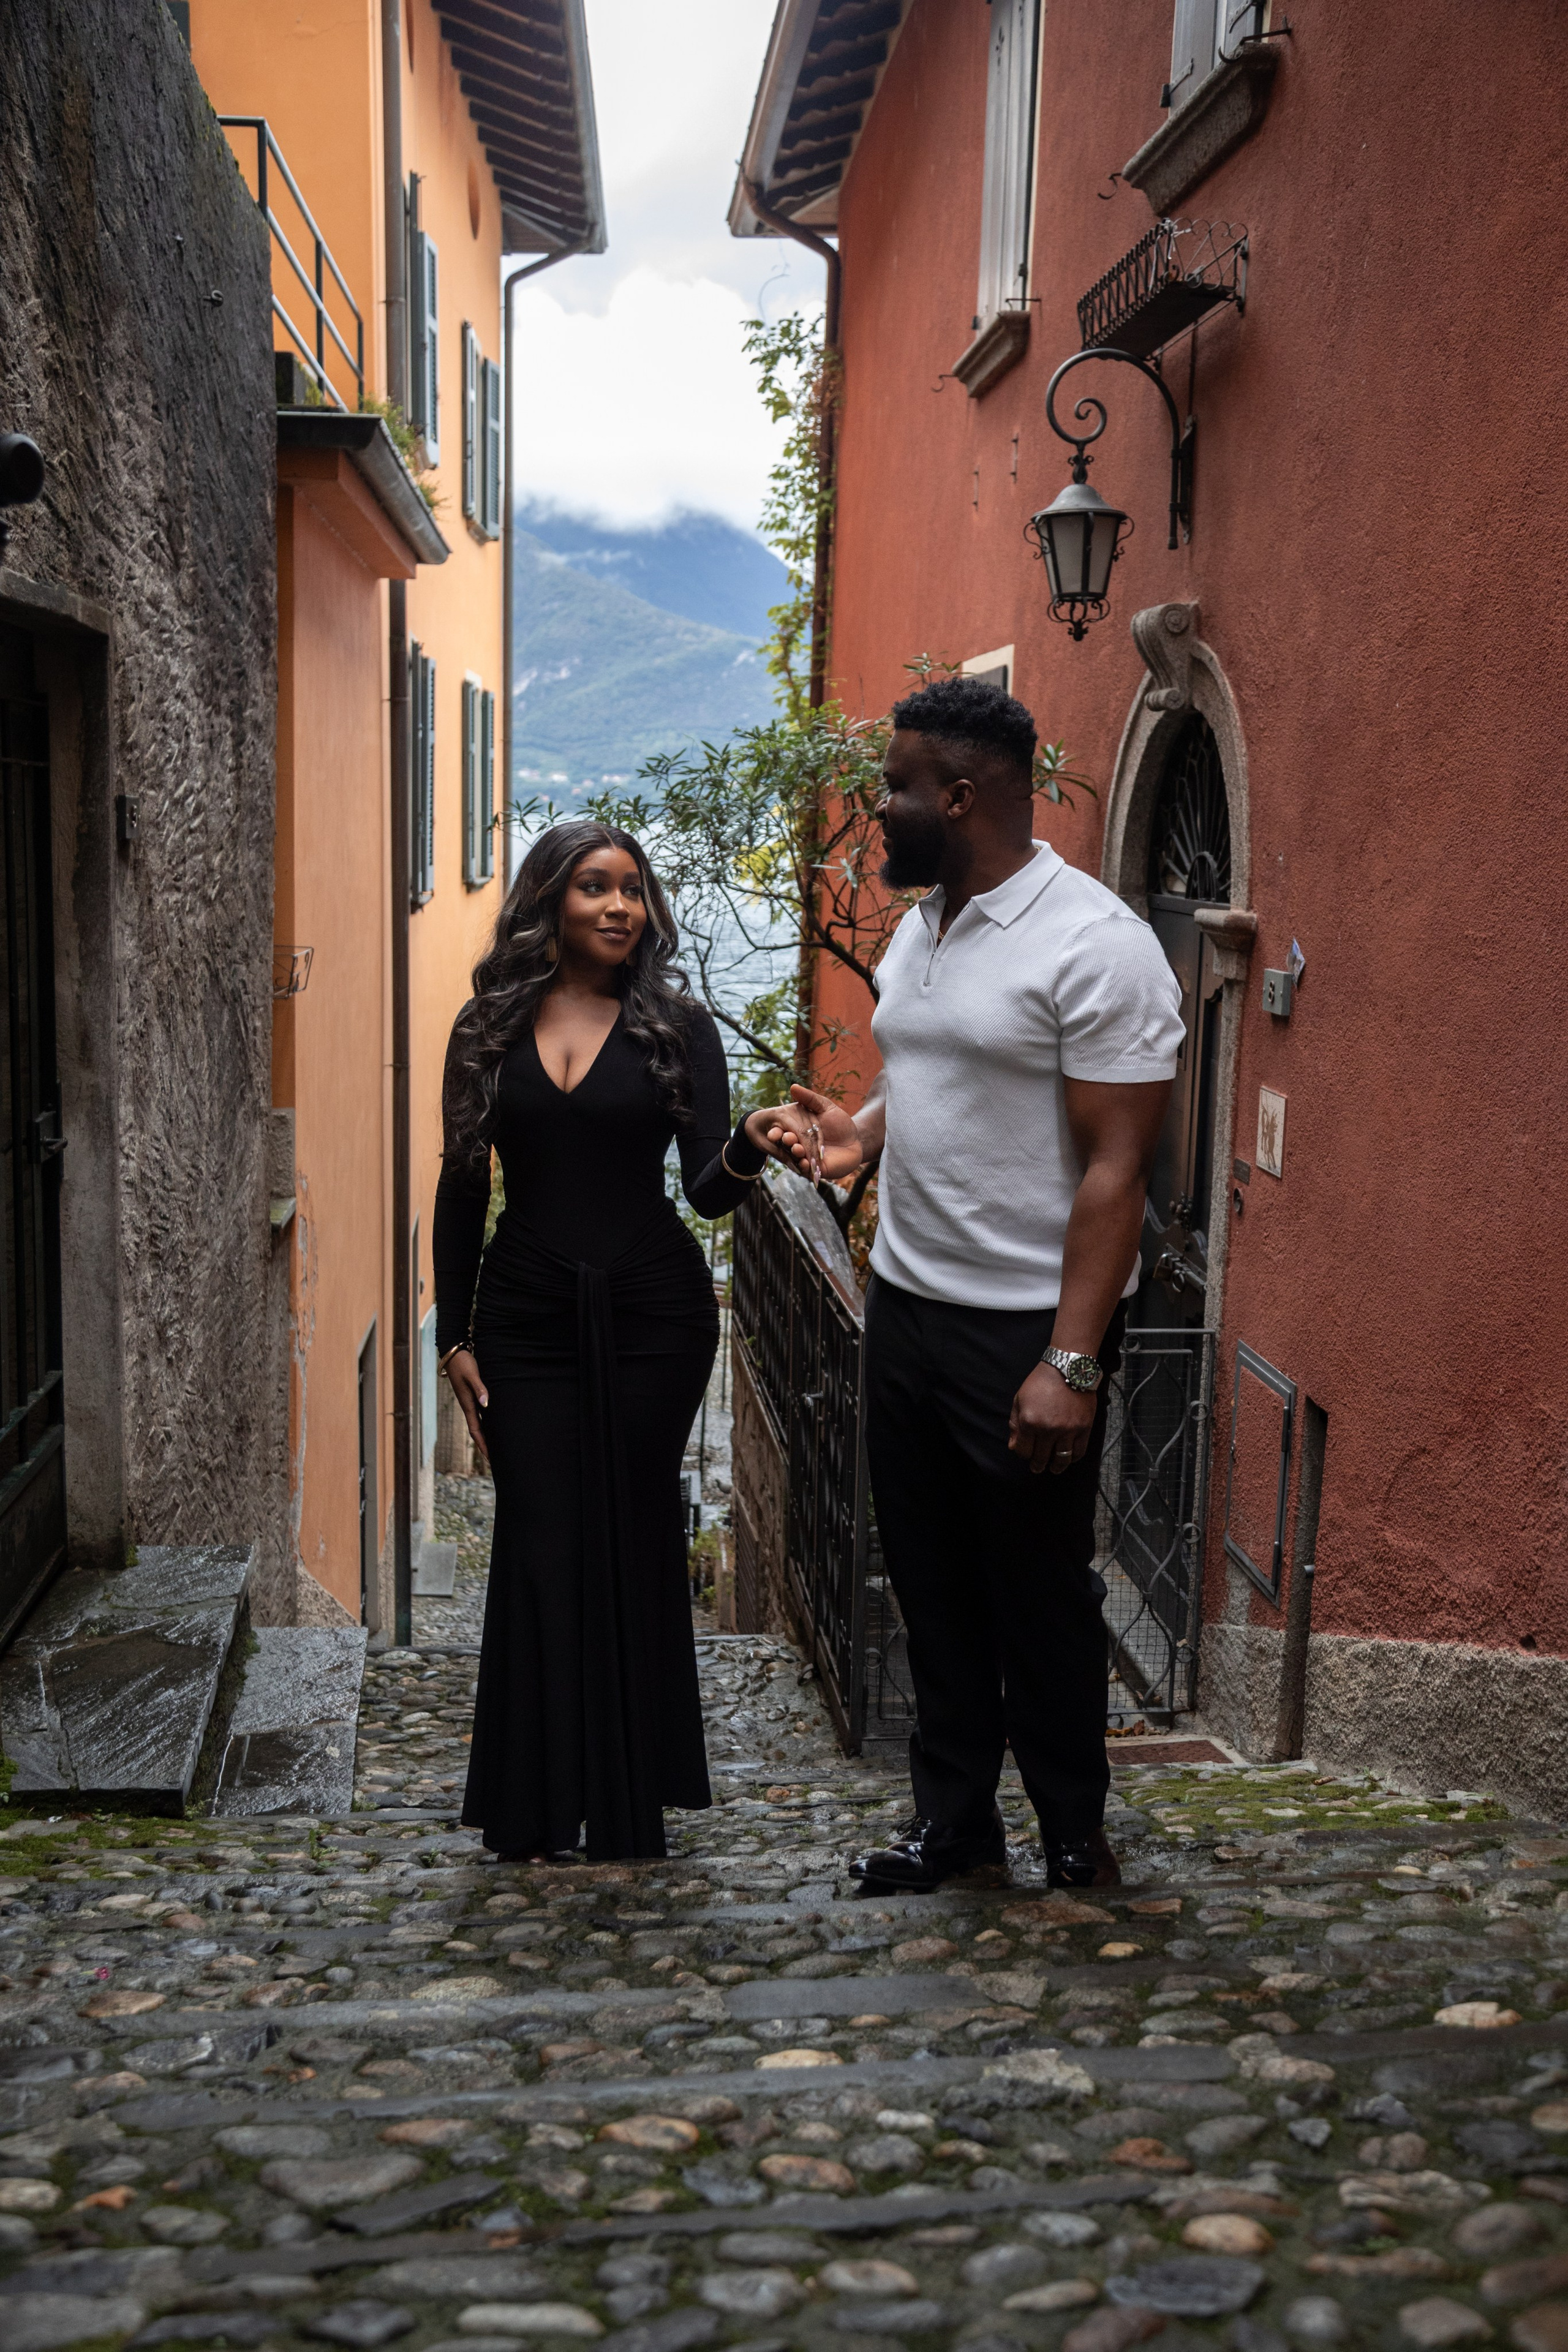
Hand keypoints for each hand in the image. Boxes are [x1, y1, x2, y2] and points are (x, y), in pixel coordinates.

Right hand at [443, 1347, 488, 1465]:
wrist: (453, 1353)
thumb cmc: (463, 1363)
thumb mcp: (472, 1375)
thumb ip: (479, 1389)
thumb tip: (485, 1404)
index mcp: (467, 1404)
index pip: (476, 1430)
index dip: (483, 1444)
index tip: (490, 1457)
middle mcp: (468, 1405)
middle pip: (477, 1430)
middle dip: (484, 1445)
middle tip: (495, 1458)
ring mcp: (469, 1401)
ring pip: (479, 1423)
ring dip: (485, 1435)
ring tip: (495, 1445)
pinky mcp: (471, 1395)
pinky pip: (480, 1414)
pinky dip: (486, 1422)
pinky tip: (493, 1424)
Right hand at [745, 1086, 863, 1181]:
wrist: (856, 1140)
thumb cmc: (839, 1122)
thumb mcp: (825, 1106)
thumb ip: (810, 1098)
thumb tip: (793, 1087)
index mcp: (796, 1130)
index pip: (781, 1132)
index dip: (776, 1133)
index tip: (773, 1132)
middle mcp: (797, 1144)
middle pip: (786, 1146)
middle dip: (785, 1142)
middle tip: (788, 1138)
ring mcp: (805, 1158)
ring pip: (794, 1158)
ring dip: (794, 1154)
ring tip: (798, 1149)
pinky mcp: (814, 1170)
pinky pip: (806, 1171)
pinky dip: (804, 1167)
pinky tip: (806, 1163)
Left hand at [1008, 1363, 1096, 1475]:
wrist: (1068, 1368)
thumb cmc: (1041, 1382)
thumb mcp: (1019, 1399)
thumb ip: (1015, 1424)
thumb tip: (1014, 1447)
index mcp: (1029, 1421)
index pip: (1023, 1451)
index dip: (1023, 1454)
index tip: (1025, 1453)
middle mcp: (1048, 1429)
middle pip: (1041, 1458)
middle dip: (1037, 1465)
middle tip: (1037, 1467)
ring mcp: (1067, 1430)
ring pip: (1061, 1459)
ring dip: (1056, 1467)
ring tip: (1053, 1468)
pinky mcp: (1084, 1428)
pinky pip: (1079, 1452)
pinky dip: (1073, 1458)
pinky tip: (1068, 1458)